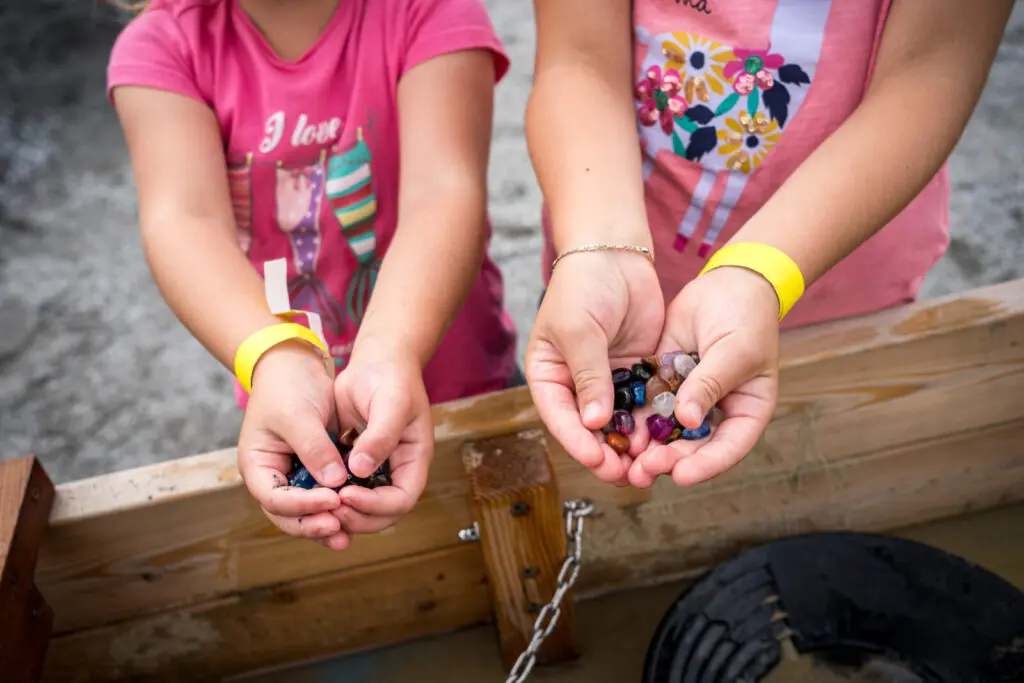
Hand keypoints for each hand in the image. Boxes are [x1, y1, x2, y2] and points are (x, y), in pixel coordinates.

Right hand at [237, 340, 351, 548]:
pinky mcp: (315, 471)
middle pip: (287, 515)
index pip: (273, 498)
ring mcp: (293, 476)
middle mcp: (273, 477)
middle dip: (312, 525)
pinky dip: (338, 509)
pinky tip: (357, 516)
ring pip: (307, 513)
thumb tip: (335, 484)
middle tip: (339, 529)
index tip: (331, 500)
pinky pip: (325, 497)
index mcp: (257, 465)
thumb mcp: (298, 415)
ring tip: (348, 535)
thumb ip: (314, 449)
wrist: (296, 365)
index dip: (300, 505)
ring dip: (325, 524)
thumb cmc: (288, 386)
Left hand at [331, 345, 432, 537]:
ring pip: (361, 508)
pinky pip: (343, 490)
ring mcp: (375, 470)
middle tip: (328, 508)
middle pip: (382, 513)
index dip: (376, 505)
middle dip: (356, 516)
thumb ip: (380, 437)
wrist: (376, 361)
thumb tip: (360, 470)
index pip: (401, 499)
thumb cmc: (390, 377)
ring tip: (316, 504)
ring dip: (341, 512)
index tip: (347, 494)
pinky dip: (329, 496)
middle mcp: (396, 471)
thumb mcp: (391, 403)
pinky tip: (309, 492)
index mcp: (413, 460)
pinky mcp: (353, 464)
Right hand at [525, 250, 663, 482]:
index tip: (598, 460)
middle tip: (626, 473)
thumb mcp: (579, 332)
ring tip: (648, 464)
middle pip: (590, 429)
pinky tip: (665, 438)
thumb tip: (595, 422)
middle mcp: (576, 384)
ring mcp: (608, 380)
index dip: (578, 442)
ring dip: (631, 443)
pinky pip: (643, 404)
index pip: (560, 417)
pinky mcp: (635, 373)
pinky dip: (651, 422)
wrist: (614, 253)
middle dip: (607, 452)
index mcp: (549, 376)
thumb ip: (589, 376)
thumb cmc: (583, 288)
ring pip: (619, 422)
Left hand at [629, 267, 779, 487]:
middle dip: (669, 460)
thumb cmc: (746, 316)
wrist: (728, 283)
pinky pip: (648, 405)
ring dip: (647, 446)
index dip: (705, 465)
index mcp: (746, 412)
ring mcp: (689, 399)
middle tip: (644, 469)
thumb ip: (709, 384)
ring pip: (667, 431)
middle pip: (693, 446)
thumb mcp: (734, 350)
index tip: (681, 475)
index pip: (728, 448)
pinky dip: (634, 418)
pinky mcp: (665, 382)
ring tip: (626, 461)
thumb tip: (687, 420)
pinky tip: (615, 428)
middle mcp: (717, 412)